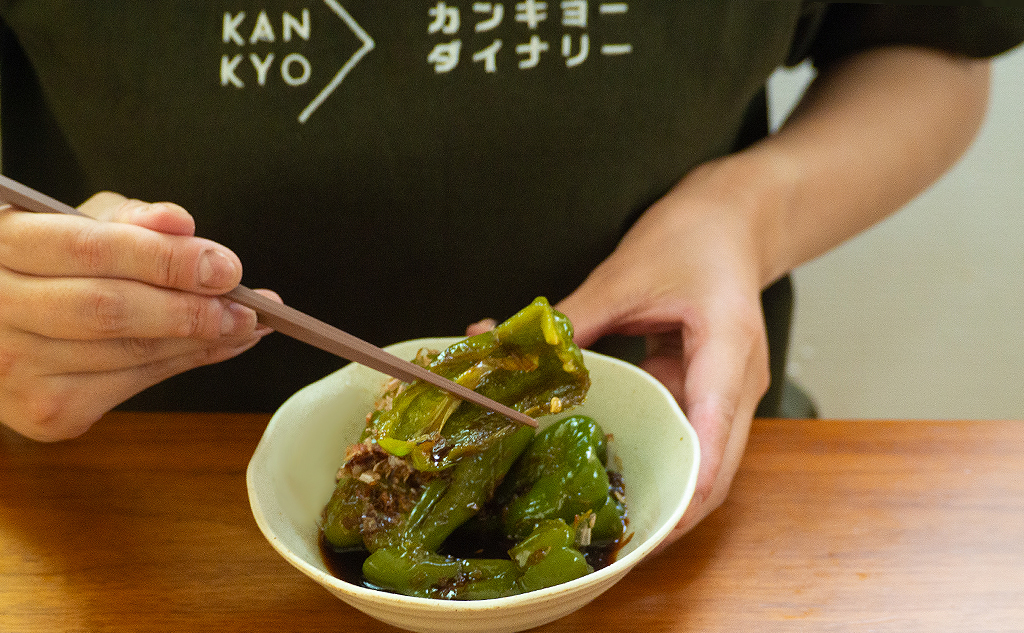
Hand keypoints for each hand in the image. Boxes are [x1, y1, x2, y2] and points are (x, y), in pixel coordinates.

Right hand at [0, 192, 275, 440]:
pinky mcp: (47, 412)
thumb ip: (128, 220)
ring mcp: (18, 369)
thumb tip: (178, 222)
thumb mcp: (73, 223)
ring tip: (244, 323)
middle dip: (190, 308)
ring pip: (131, 353)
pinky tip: (216, 345)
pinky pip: (135, 385)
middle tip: (245, 305)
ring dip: (201, 340)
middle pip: (111, 310)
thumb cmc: (40, 265)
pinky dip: (185, 362)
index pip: (91, 250)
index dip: (164, 259)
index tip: (223, 266)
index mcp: (2, 245)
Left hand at [555, 166, 771, 548]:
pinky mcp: (709, 392)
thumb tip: (508, 350)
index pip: (715, 426)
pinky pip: (688, 439)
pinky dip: (659, 462)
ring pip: (705, 462)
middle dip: (676, 512)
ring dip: (668, 495)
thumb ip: (573, 321)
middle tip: (622, 546)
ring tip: (617, 528)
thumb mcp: (624, 274)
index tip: (660, 523)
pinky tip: (617, 475)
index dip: (690, 481)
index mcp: (728, 348)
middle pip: (717, 468)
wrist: (736, 220)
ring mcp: (728, 392)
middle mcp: (739, 382)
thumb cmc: (695, 237)